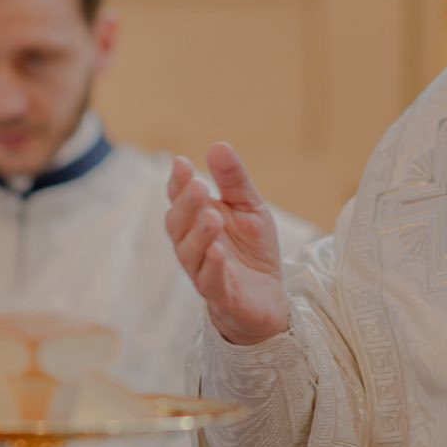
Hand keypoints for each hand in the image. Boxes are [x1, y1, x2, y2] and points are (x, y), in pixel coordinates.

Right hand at [165, 142, 289, 346]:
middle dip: (186, 206)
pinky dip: (212, 267)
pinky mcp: (221, 297)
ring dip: (198, 235)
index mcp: (196, 222)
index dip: (177, 183)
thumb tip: (218, 145)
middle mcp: (193, 246)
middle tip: (197, 186)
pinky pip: (210, 281)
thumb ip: (234, 181)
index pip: (180, 200)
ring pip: (189, 253)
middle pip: (178, 225)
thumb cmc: (252, 253)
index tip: (181, 163)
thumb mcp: (249, 209)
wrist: (268, 300)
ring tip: (211, 216)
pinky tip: (217, 252)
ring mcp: (203, 272)